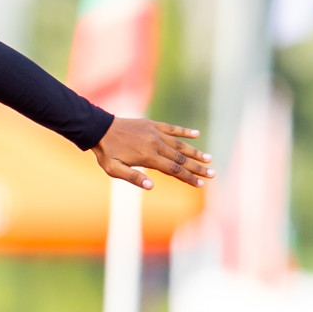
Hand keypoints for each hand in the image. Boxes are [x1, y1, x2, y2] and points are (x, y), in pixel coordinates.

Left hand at [91, 118, 213, 189]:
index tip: (201, 184)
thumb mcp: (114, 170)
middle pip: (181, 158)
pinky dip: (184, 131)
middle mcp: (156, 144)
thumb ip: (133, 178)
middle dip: (198, 168)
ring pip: (180, 144)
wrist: (99, 128)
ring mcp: (155, 133)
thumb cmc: (106, 153)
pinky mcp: (152, 124)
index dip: (189, 178)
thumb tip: (152, 187)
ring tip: (209, 159)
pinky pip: (172, 128)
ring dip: (195, 152)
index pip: (174, 170)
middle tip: (213, 174)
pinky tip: (196, 134)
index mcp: (148, 157)